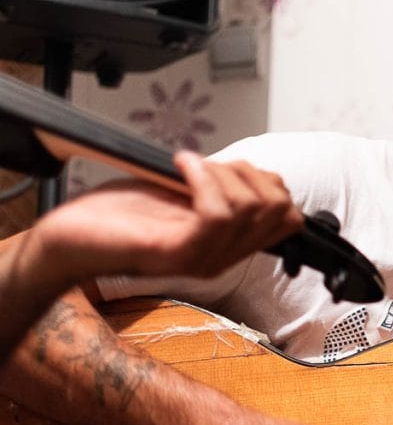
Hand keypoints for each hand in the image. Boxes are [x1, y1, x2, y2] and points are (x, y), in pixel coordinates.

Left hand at [38, 150, 303, 281]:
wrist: (70, 239)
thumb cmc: (118, 216)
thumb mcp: (182, 199)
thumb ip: (219, 193)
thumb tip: (252, 173)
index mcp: (229, 247)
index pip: (289, 220)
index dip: (273, 184)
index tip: (235, 168)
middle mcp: (223, 258)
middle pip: (279, 211)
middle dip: (250, 173)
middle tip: (210, 166)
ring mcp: (203, 259)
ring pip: (250, 208)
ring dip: (221, 172)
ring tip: (188, 165)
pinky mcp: (177, 253)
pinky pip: (216, 212)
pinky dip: (202, 176)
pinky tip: (180, 165)